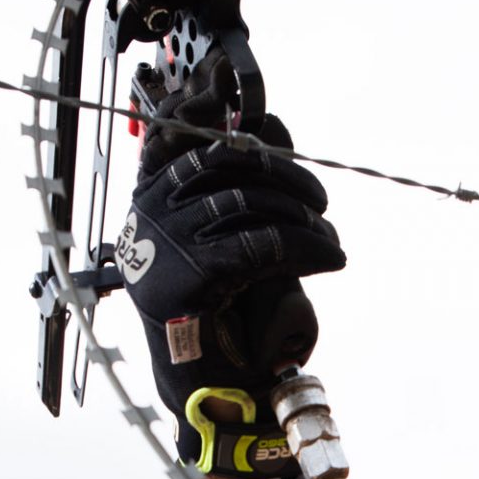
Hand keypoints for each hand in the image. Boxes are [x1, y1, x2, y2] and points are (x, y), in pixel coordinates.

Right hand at [122, 90, 344, 478]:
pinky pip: (260, 245)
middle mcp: (147, 214)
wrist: (202, 387)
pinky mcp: (188, 278)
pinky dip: (307, 246)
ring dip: (304, 216)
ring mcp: (163, 244)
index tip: (241, 92)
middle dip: (286, 173)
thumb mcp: (220, 241)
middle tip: (322, 202)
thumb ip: (233, 194)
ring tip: (331, 238)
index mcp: (149, 199)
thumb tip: (269, 128)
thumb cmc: (217, 315)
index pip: (175, 131)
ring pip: (248, 202)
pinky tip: (330, 255)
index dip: (209, 106)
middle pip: (225, 161)